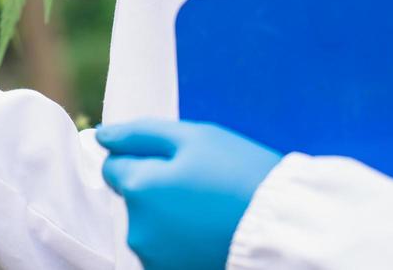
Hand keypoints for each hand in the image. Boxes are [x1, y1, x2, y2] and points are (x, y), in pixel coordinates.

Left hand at [96, 119, 282, 269]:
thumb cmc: (242, 176)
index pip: (112, 167)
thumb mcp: (194, 138)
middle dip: (158, 190)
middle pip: (133, 200)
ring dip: (172, 218)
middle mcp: (138, 230)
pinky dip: (185, 242)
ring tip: (213, 211)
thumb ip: (139, 134)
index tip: (175, 162)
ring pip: (152, 227)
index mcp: (138, 189)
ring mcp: (156, 260)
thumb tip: (102, 136)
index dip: (141, 158)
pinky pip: (170, 250)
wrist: (290, 230)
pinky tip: (214, 233)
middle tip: (203, 185)